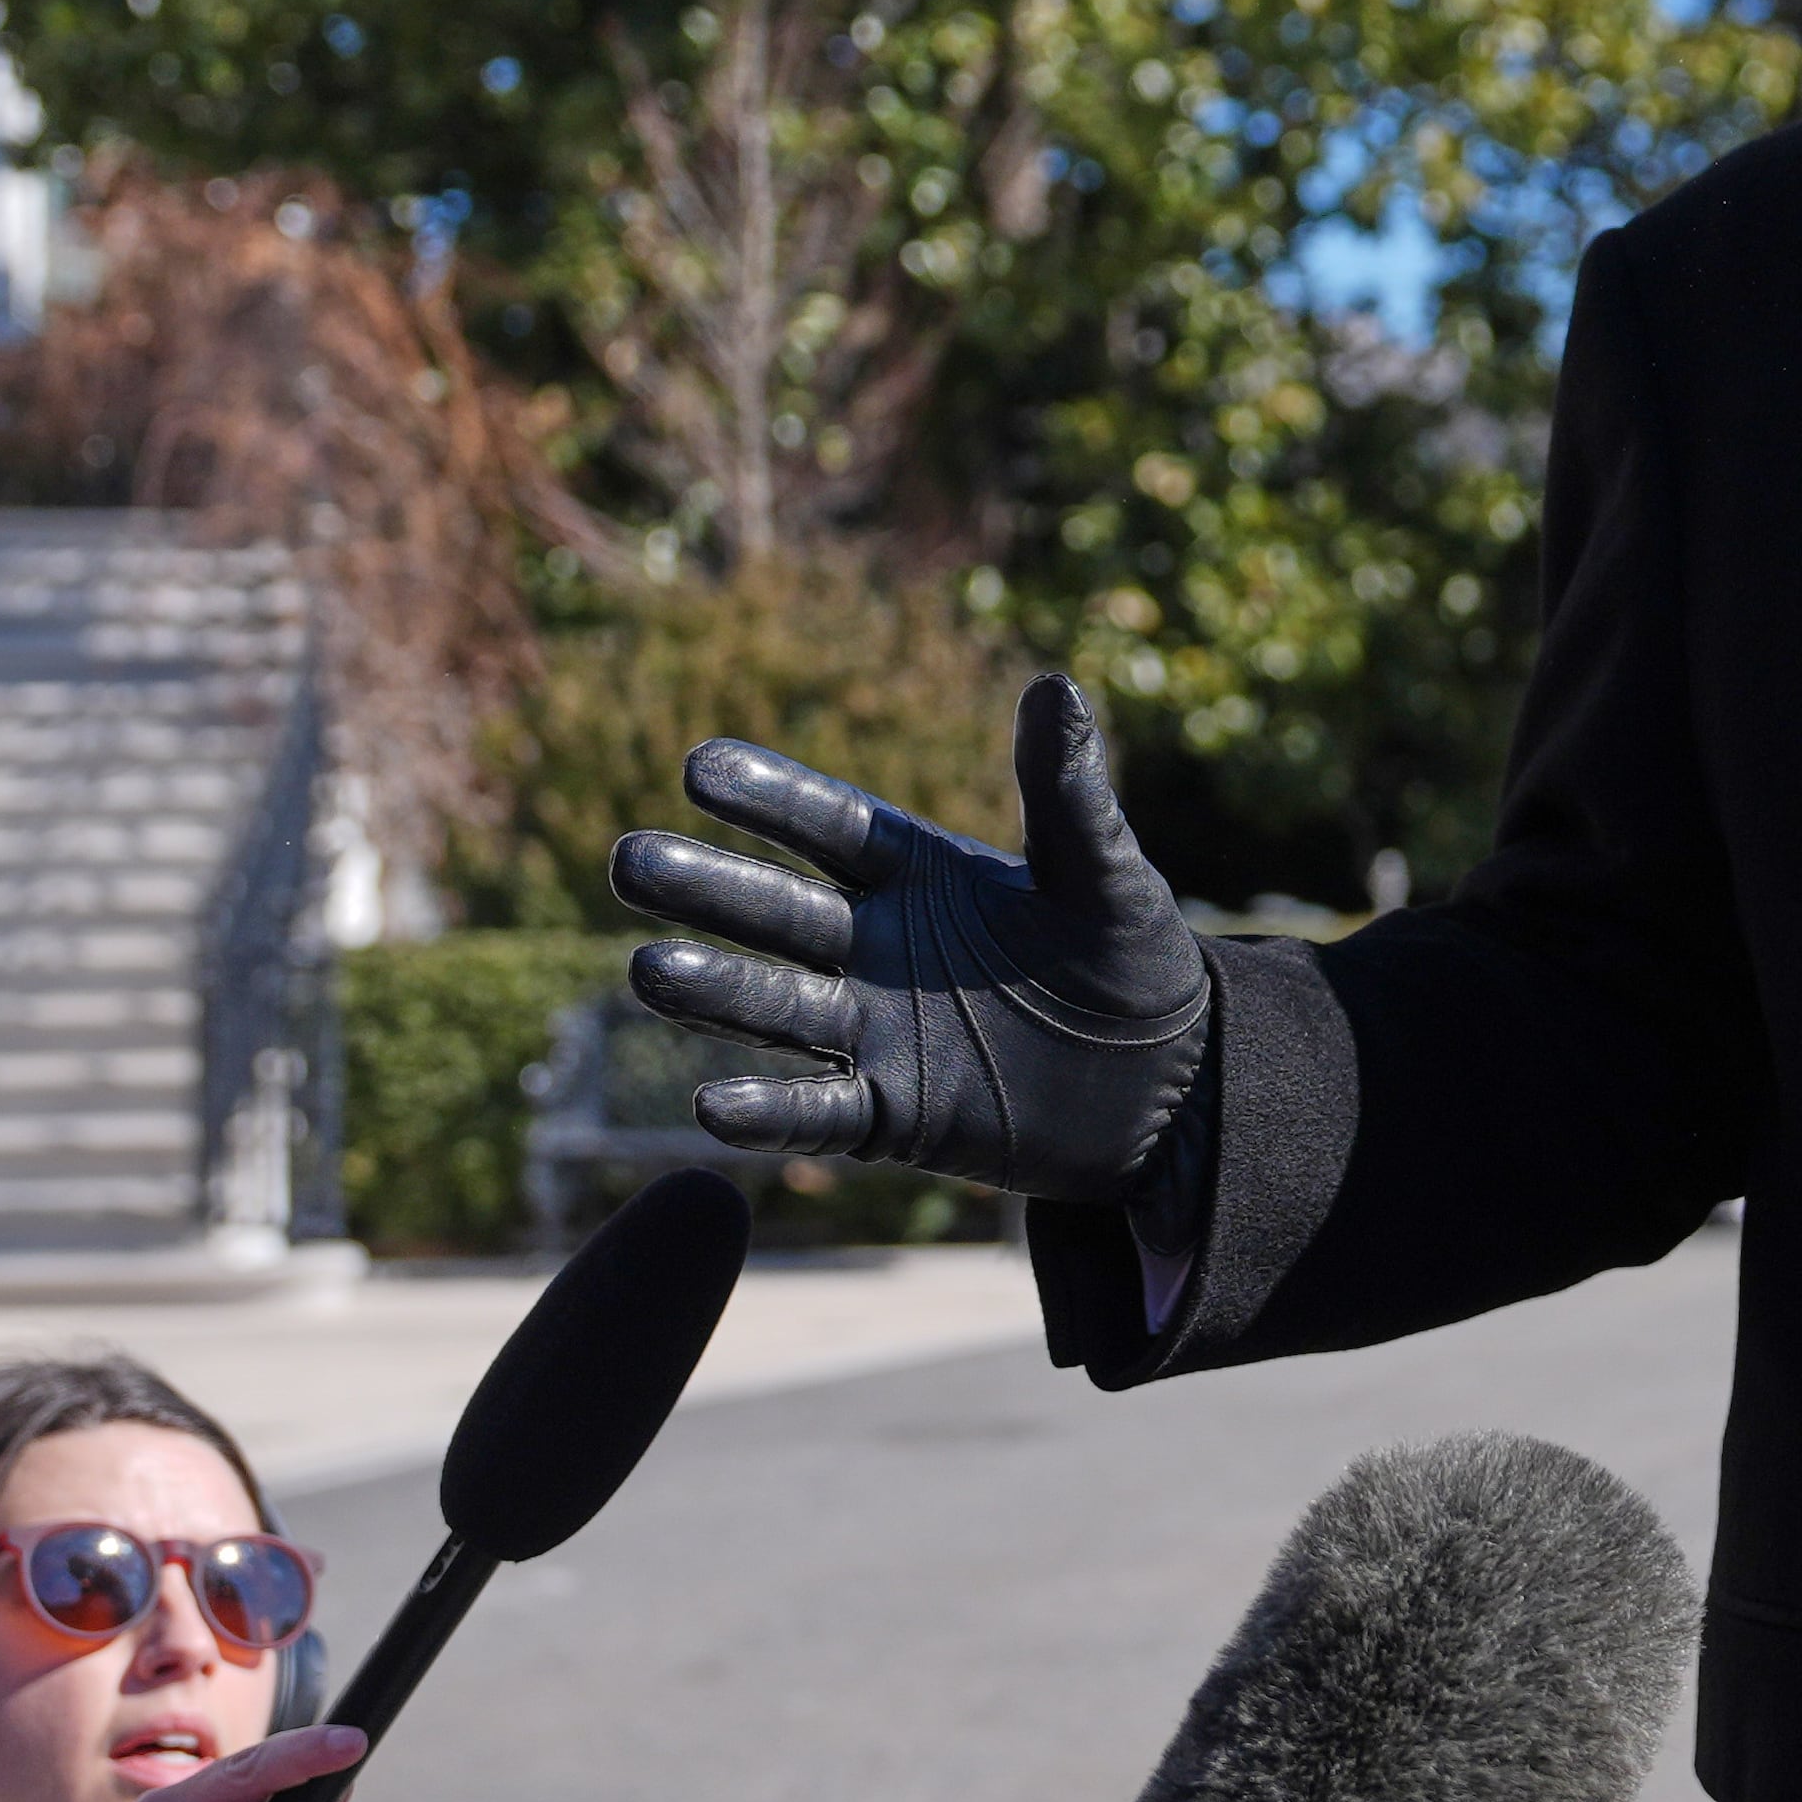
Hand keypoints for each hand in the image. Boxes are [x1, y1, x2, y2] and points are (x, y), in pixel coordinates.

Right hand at [611, 676, 1210, 1202]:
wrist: (1172, 1084)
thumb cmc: (1134, 961)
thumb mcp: (1105, 876)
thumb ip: (1067, 793)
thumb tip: (1055, 684)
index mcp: (921, 875)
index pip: (833, 829)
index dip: (772, 800)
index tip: (700, 766)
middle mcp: (879, 947)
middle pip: (780, 912)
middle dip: (708, 890)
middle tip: (629, 860)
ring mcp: (879, 1033)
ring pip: (779, 1007)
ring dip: (715, 992)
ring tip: (648, 972)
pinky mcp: (897, 1117)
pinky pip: (823, 1111)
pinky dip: (770, 1113)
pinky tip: (712, 1103)